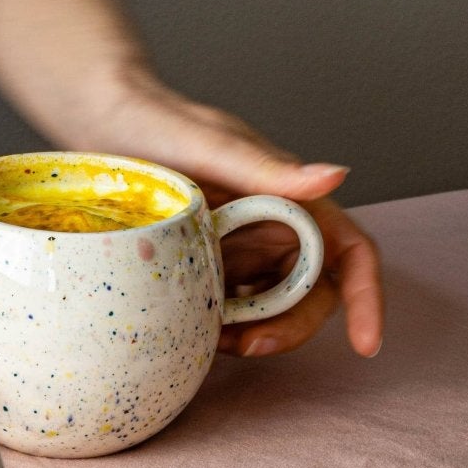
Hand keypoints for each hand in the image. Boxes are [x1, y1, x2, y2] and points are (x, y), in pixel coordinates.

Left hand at [64, 69, 383, 359]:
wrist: (100, 122)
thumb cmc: (158, 123)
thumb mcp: (213, 146)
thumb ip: (271, 169)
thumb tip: (337, 176)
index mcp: (291, 200)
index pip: (350, 252)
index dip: (367, 297)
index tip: (365, 344)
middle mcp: (273, 227)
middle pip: (311, 294)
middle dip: (292, 328)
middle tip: (249, 346)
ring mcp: (239, 249)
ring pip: (269, 308)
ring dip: (254, 332)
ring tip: (213, 339)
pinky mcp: (205, 264)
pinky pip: (227, 305)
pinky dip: (221, 324)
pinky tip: (193, 329)